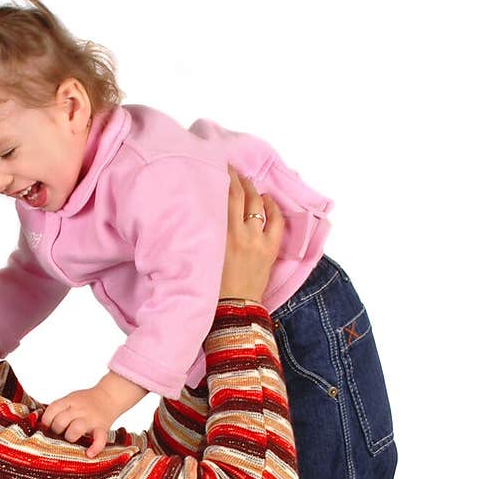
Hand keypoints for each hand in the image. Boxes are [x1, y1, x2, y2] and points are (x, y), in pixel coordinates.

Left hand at [41, 372, 147, 457]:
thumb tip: (43, 425)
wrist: (111, 395)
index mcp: (70, 401)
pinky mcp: (102, 428)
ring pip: (74, 430)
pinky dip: (95, 448)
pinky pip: (99, 439)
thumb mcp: (72, 398)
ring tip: (71, 439)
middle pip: (60, 422)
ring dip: (69, 437)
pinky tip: (89, 454)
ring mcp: (91, 419)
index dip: (46, 421)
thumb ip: (60, 408)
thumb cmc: (87, 400)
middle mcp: (79, 409)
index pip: (52, 410)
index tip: (46, 427)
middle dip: (56, 430)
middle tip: (59, 433)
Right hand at [218, 166, 284, 303]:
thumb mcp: (203, 255)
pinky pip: (276, 221)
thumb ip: (206, 233)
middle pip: (240, 194)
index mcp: (219, 234)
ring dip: (252, 189)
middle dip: (236, 178)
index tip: (219, 168)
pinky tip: (268, 199)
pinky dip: (273, 207)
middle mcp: (239, 232)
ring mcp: (257, 240)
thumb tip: (206, 212)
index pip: (224, 195)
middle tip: (231, 169)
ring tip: (247, 182)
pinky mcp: (270, 249)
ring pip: (257, 204)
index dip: (223, 177)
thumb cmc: (211, 287)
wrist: (232, 310)